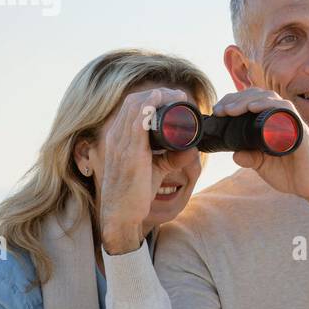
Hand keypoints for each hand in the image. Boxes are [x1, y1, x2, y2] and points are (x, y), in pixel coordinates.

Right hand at [99, 87, 198, 252]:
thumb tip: (192, 149)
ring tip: (177, 96)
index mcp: (119, 138)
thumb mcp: (154, 169)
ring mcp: (120, 143)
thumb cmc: (135, 194)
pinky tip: (160, 98)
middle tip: (179, 95)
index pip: (132, 107)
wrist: (120, 215)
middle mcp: (117, 136)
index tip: (174, 97)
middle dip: (158, 93)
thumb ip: (171, 158)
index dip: (152, 97)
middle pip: (134, 101)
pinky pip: (136, 121)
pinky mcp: (128, 152)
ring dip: (158, 96)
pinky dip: (148, 105)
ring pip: (135, 106)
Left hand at [216, 88, 308, 209]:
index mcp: (272, 122)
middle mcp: (282, 117)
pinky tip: (254, 108)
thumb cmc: (290, 172)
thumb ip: (250, 157)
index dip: (234, 101)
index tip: (218, 110)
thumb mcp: (263, 165)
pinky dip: (268, 105)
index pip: (252, 101)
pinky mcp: (299, 128)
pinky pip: (285, 110)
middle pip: (258, 95)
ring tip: (231, 109)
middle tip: (220, 110)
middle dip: (236, 99)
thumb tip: (235, 155)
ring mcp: (292, 121)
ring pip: (269, 98)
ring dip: (247, 100)